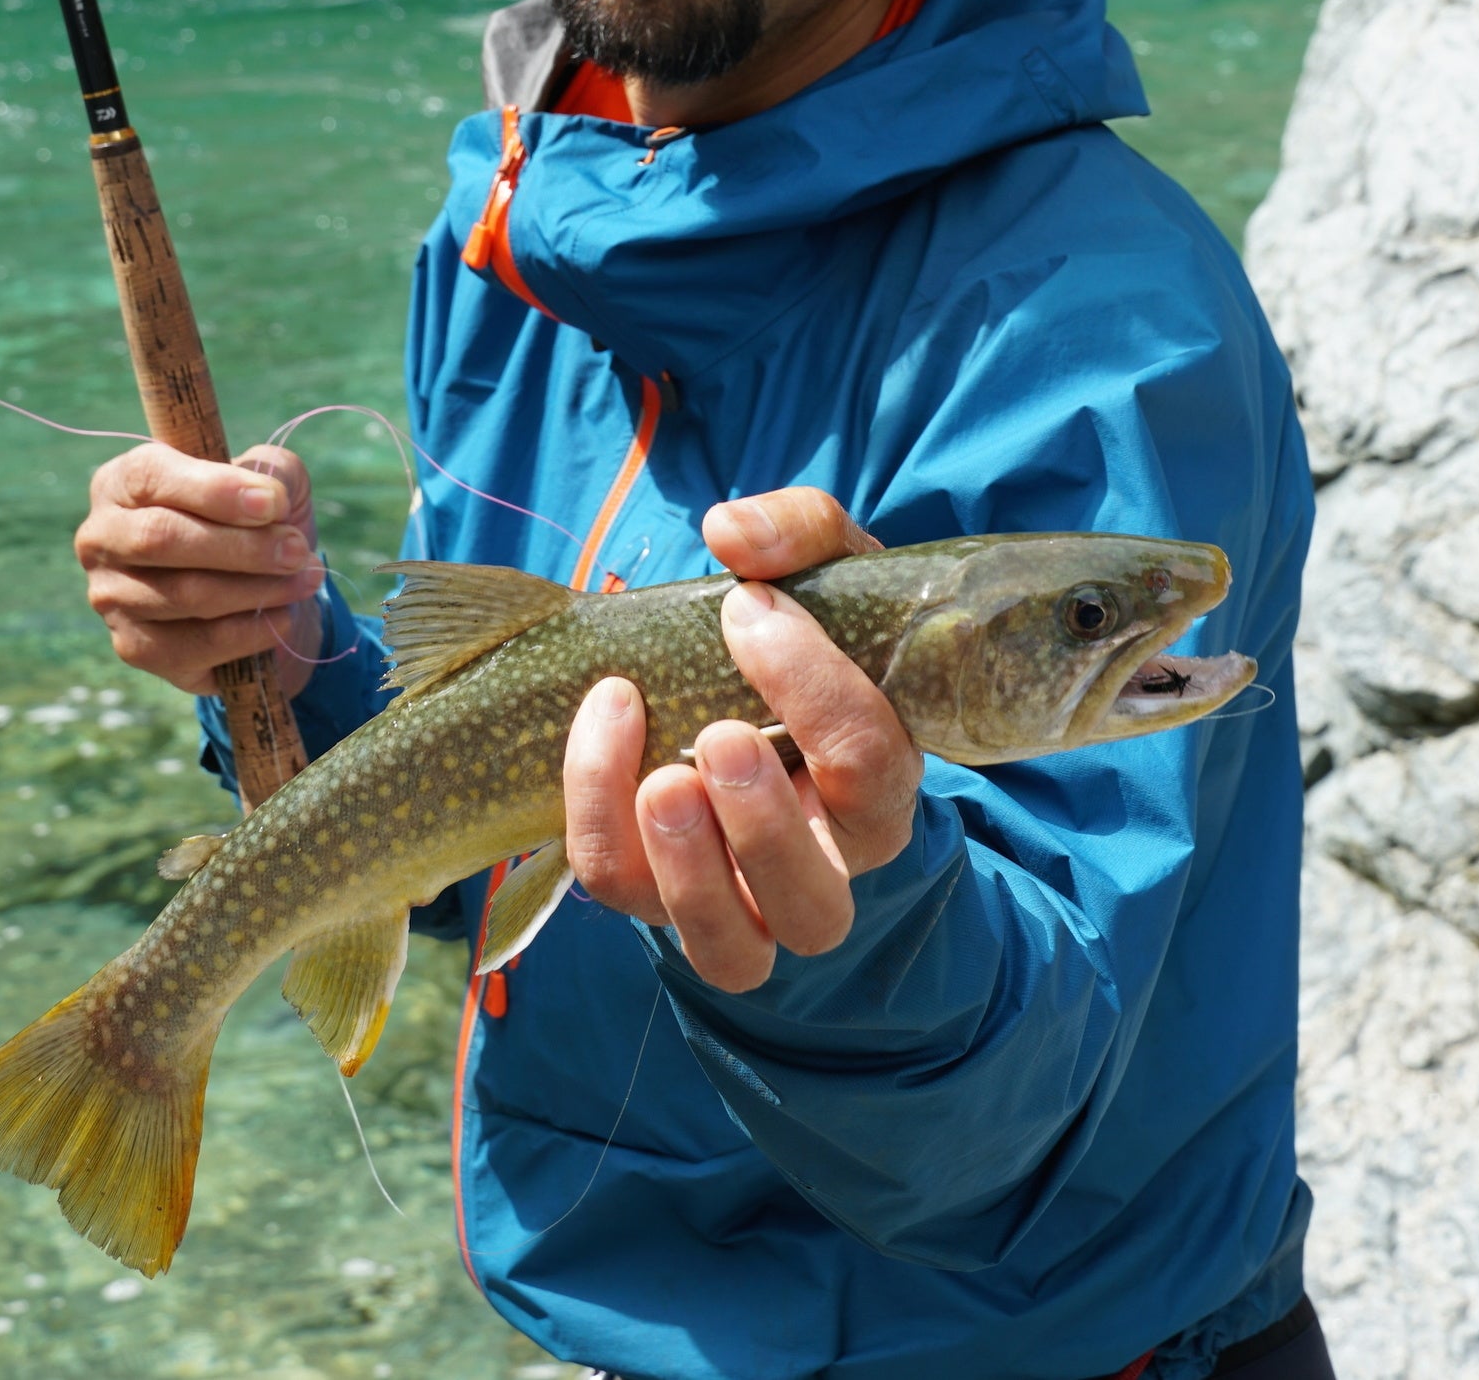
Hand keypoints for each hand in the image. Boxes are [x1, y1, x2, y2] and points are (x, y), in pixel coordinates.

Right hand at [74, 442, 324, 696]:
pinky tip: (283, 615)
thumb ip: (271, 473)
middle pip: (160, 538)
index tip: (275, 504)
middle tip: (297, 550)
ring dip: (255, 588)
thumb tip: (269, 504)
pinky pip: (196, 643)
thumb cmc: (255, 522)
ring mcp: (111, 597)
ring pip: (184, 594)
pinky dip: (249, 631)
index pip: (152, 476)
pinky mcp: (136, 648)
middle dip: (240, 546)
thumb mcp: (271, 481)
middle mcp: (101, 538)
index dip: (215, 490)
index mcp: (122, 482)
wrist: (261, 591)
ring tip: (305, 578)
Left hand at [563, 487, 921, 991]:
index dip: (814, 692)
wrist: (735, 675)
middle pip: (814, 907)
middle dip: (762, 828)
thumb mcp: (822, 566)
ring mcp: (736, 896)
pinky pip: (618, 886)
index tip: (749, 609)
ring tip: (660, 777)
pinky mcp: (652, 891)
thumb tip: (731, 534)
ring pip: (727, 948)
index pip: (872, 769)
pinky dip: (597, 811)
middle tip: (718, 734)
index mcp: (881, 784)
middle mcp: (822, 864)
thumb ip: (800, 530)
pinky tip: (603, 718)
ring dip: (686, 867)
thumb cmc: (799, 627)